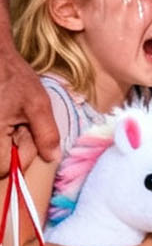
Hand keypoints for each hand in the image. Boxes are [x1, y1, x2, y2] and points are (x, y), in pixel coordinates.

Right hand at [0, 40, 60, 177]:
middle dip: (13, 146)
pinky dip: (2, 129)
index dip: (21, 156)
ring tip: (10, 115)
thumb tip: (52, 158)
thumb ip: (46, 134)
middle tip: (20, 122)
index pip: (4, 169)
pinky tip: (5, 113)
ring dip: (7, 138)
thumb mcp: (37, 104)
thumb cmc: (13, 76)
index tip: (26, 135)